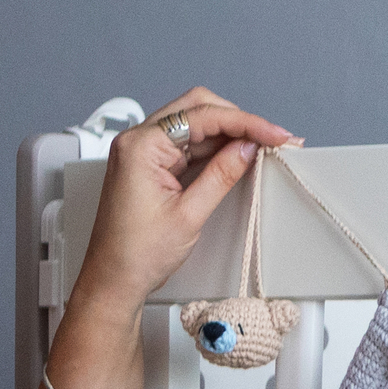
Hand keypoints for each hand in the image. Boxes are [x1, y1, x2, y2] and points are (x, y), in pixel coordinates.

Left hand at [69, 89, 301, 314]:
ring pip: (194, 125)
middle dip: (237, 120)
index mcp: (141, 146)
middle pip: (197, 108)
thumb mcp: (189, 214)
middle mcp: (138, 142)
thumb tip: (247, 148)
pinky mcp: (151, 166)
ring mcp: (143, 153)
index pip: (202, 116)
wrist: (113, 280)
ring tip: (260, 148)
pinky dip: (214, 149)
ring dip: (228, 134)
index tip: (274, 133)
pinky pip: (187, 145)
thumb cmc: (135, 254)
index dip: (246, 122)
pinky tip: (236, 157)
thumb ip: (221, 175)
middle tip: (270, 138)